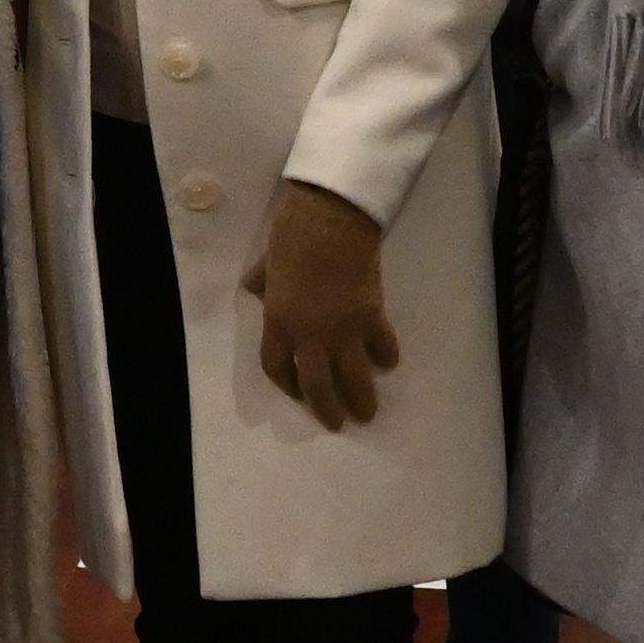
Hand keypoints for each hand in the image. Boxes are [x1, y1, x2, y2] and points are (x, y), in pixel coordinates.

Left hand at [248, 183, 397, 430]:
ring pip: (353, 377)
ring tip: (367, 413)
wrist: (331, 219)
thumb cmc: (293, 236)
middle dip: (327, 409)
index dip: (286, 386)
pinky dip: (386, 357)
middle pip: (317, 385)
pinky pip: (381, 346)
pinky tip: (387, 363)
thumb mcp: (266, 263)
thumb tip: (255, 289)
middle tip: (337, 423)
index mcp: (279, 323)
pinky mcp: (371, 316)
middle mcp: (309, 335)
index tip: (298, 395)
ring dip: (361, 399)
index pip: (277, 367)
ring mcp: (343, 329)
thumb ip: (262, 282)